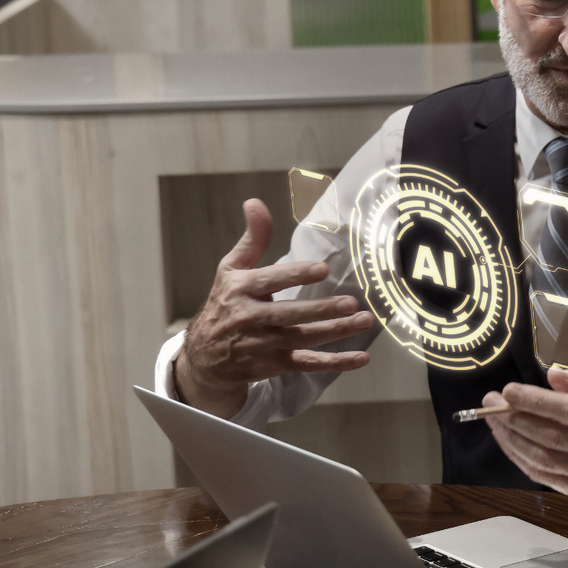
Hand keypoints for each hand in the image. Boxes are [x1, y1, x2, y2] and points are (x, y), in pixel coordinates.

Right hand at [177, 199, 373, 416]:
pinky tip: (360, 358)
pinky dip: (334, 363)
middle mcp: (250, 318)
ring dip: (335, 332)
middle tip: (351, 302)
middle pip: (289, 314)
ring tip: (363, 321)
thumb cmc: (224, 304)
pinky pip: (306, 364)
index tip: (322, 269)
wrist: (203, 358)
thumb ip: (252, 239)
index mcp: (241, 290)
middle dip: (321, 310)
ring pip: (302, 339)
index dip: (295, 275)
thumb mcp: (231, 269)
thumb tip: (255, 202)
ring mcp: (262, 345)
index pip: (270, 281)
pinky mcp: (273, 365)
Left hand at [482, 368, 567, 498]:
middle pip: (552, 437)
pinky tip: (507, 439)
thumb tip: (552, 377)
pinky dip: (519, 457)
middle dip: (515, 418)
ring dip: (511, 438)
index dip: (537, 402)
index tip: (509, 390)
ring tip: (493, 419)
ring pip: (542, 459)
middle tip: (491, 402)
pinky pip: (542, 475)